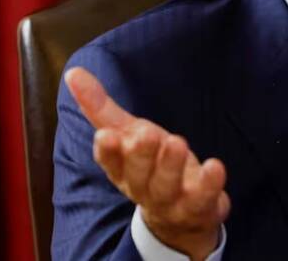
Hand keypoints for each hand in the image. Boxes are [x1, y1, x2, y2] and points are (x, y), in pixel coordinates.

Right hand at [64, 67, 229, 260]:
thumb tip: (73, 72)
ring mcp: (172, 202)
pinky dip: (209, 184)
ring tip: (176, 143)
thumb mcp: (128, 134)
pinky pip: (203, 198)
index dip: (108, 152)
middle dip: (141, 156)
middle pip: (138, 176)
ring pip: (167, 188)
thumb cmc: (152, 166)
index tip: (106, 136)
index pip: (110, 163)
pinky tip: (214, 166)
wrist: (182, 215)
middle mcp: (143, 189)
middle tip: (146, 134)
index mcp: (122, 171)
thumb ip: (102, 108)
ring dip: (171, 167)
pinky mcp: (199, 207)